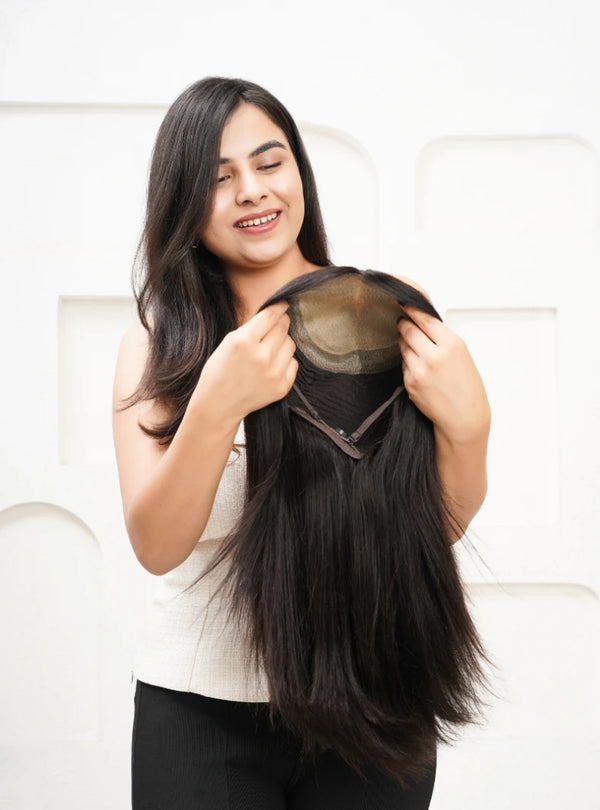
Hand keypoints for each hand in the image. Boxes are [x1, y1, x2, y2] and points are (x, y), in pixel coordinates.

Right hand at [193, 301, 297, 426]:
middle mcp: (262, 356)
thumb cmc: (220, 371)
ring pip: (291, 344)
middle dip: (280, 324)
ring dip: (283, 343)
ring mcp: (274, 373)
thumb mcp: (228, 342)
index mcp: (244, 341)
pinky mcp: (282, 386)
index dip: (279, 307)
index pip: (271, 315)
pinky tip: (272, 365)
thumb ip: (251, 327)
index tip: (283, 304)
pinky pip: (293, 363)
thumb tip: (275, 314)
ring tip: (269, 349)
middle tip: (274, 326)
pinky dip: (285, 361)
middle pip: (283, 328)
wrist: (219, 404)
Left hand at [397, 307, 490, 443]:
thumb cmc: (468, 389)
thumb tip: (424, 325)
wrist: (463, 418)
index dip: (412, 310)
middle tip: (403, 322)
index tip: (406, 305)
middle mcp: (434, 355)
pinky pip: (403, 364)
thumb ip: (443, 340)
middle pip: (408, 329)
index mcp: (452, 345)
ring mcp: (419, 369)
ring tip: (418, 351)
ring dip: (406, 344)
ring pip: (403, 346)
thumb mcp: (463, 356)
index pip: (425, 319)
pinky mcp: (410, 382)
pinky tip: (420, 370)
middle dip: (404, 324)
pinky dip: (408, 363)